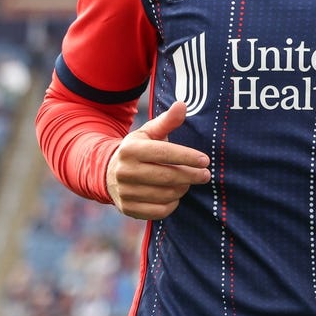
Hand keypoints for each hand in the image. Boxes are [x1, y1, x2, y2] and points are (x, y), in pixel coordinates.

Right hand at [106, 101, 211, 219]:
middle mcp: (125, 171)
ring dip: (183, 189)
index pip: (165, 153)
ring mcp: (125, 192)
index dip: (187, 157)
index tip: (205, 160)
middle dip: (191, 175)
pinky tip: (175, 195)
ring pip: (165, 194)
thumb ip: (167, 120)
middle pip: (167, 176)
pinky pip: (159, 211)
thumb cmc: (139, 149)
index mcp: (131, 149)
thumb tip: (182, 104)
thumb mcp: (149, 132)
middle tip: (205, 175)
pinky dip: (172, 204)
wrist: (109, 173)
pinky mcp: (128, 208)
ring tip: (189, 182)